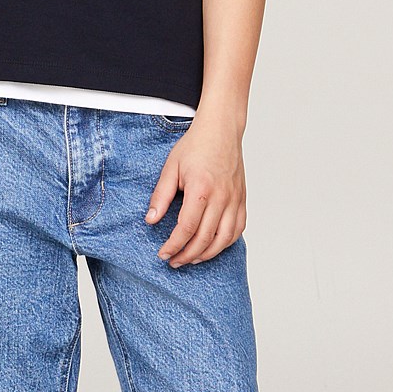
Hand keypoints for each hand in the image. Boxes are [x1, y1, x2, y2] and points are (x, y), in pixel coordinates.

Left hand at [144, 114, 247, 266]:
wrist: (221, 130)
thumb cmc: (195, 146)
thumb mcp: (170, 168)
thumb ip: (160, 196)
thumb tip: (150, 220)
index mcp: (201, 189)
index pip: (187, 228)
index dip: (174, 245)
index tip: (163, 254)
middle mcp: (221, 197)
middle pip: (205, 238)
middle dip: (187, 255)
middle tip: (173, 261)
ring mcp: (235, 200)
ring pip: (224, 239)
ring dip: (207, 254)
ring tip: (191, 259)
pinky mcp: (242, 200)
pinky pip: (237, 229)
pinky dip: (225, 243)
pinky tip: (211, 246)